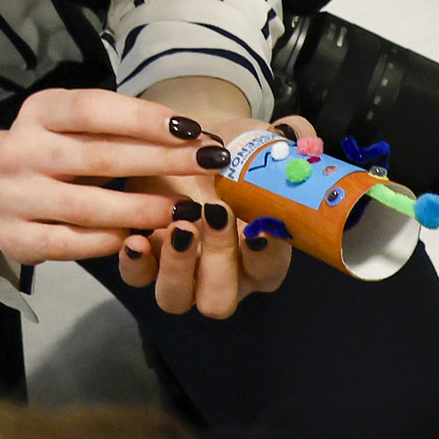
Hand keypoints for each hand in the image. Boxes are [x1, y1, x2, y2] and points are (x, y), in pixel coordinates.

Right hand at [0, 88, 231, 264]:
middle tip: (209, 164)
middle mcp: (21, 150)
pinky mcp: (15, 237)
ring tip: (185, 212)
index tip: (192, 128)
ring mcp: (14, 196)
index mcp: (39, 111)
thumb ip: (124, 129)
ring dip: (142, 209)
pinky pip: (68, 244)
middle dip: (161, 161)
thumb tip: (196, 139)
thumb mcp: (79, 127)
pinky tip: (138, 238)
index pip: (93, 109)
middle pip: (98, 157)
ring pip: (86, 206)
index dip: (143, 118)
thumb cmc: (59, 150)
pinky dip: (106, 242)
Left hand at [115, 112, 304, 314]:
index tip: (259, 228)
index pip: (268, 271)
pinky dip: (135, 264)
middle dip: (218, 260)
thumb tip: (304, 139)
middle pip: (219, 299)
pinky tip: (136, 238)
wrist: (191, 144)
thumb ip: (290, 142)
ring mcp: (181, 273)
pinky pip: (136, 278)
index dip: (266, 255)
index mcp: (261, 256)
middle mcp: (223, 276)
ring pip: (176, 299)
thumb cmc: (238, 153)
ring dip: (176, 268)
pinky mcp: (146, 259)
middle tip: (215, 213)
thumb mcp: (266, 142)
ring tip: (178, 226)